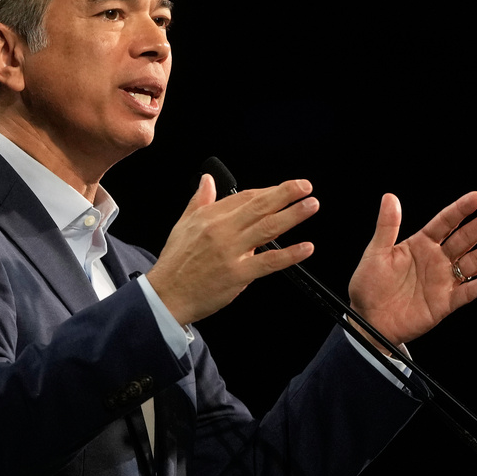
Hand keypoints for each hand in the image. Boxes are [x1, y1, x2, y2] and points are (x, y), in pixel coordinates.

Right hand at [147, 174, 317, 325]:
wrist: (166, 295)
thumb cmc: (175, 263)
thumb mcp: (183, 225)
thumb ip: (199, 200)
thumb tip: (207, 180)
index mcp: (210, 217)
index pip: (245, 197)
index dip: (268, 191)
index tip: (284, 188)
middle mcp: (222, 231)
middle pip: (260, 207)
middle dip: (286, 194)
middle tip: (305, 186)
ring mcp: (231, 252)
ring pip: (267, 228)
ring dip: (293, 215)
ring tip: (311, 205)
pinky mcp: (237, 274)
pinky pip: (268, 262)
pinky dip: (289, 254)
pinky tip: (305, 248)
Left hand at [349, 192, 476, 346]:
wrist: (367, 319)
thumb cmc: (369, 284)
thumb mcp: (375, 253)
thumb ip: (387, 226)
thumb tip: (390, 197)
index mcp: (419, 244)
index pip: (444, 223)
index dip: (460, 210)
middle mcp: (435, 260)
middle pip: (464, 238)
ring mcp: (442, 280)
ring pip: (472, 262)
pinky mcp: (445, 303)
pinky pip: (468, 292)